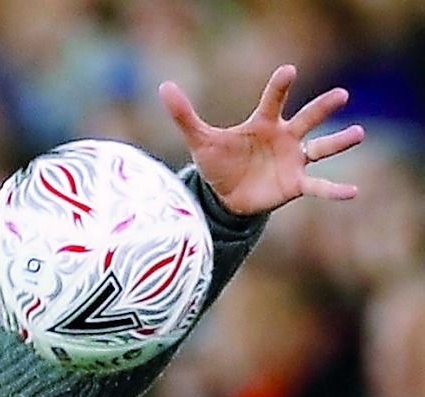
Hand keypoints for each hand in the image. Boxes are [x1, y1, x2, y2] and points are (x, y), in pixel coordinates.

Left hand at [159, 63, 364, 215]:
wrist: (223, 198)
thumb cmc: (218, 163)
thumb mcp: (200, 140)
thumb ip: (184, 115)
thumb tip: (163, 86)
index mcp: (263, 123)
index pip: (273, 100)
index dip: (280, 87)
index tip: (289, 71)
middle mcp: (284, 137)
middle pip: (307, 118)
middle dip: (323, 108)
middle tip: (341, 94)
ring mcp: (293, 160)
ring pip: (322, 148)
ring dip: (339, 141)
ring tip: (358, 133)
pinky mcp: (296, 184)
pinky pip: (319, 186)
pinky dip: (335, 190)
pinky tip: (353, 192)